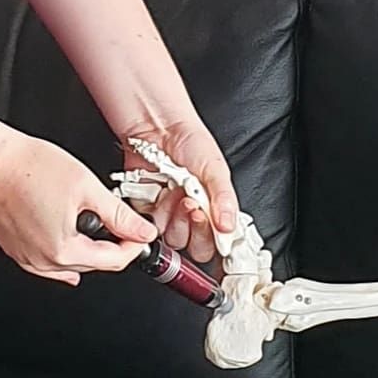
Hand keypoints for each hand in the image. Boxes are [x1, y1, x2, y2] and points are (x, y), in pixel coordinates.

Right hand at [0, 130, 156, 286]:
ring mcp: (24, 257)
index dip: (134, 246)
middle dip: (113, 247)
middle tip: (126, 226)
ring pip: (68, 265)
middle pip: (92, 264)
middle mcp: (41, 261)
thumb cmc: (31, 168)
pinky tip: (70, 242)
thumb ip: (118, 215)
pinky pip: (45, 262)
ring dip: (89, 250)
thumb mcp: (88, 188)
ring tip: (99, 227)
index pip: (112, 261)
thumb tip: (143, 232)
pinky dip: (63, 253)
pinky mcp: (13, 249)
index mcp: (62, 250)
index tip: (142, 233)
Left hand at [118, 118, 238, 264]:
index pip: (221, 241)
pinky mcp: (148, 213)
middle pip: (198, 248)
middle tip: (196, 207)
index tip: (218, 229)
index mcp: (215, 208)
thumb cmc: (190, 142)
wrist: (158, 128)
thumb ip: (225, 199)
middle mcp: (194, 215)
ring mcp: (171, 216)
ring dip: (177, 220)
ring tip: (179, 194)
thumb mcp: (216, 169)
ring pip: (175, 240)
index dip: (219, 241)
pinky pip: (152, 228)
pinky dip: (158, 213)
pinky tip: (162, 193)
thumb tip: (229, 227)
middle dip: (197, 230)